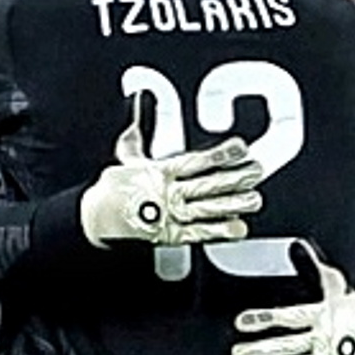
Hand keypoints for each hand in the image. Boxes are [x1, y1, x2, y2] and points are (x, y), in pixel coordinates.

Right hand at [80, 96, 263, 247]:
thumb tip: (137, 119)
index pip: (196, 160)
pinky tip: (238, 228)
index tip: (241, 147)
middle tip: (256, 172)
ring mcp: (171, 214)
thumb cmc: (113, 189)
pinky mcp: (170, 235)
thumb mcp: (125, 159)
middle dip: (234, 178)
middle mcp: (168, 193)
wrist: (97, 218)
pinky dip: (219, 231)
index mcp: (160, 172)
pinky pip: (198, 233)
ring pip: (208, 208)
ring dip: (233, 204)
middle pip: (207, 184)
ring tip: (254, 200)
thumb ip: (136, 141)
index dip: (220, 153)